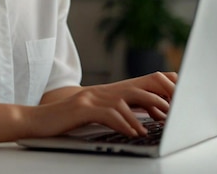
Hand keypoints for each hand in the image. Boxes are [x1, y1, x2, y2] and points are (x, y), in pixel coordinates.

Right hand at [34, 71, 176, 137]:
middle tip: (177, 112)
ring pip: (126, 98)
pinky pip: (108, 113)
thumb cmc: (65, 121)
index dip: (160, 88)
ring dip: (146, 110)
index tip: (180, 100)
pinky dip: (124, 123)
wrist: (36, 120)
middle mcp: (101, 91)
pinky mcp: (81, 109)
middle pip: (138, 88)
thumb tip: (139, 124)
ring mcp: (90, 98)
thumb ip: (114, 113)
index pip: (139, 84)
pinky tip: (134, 132)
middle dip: (160, 99)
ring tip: (161, 122)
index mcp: (107, 92)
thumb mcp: (93, 114)